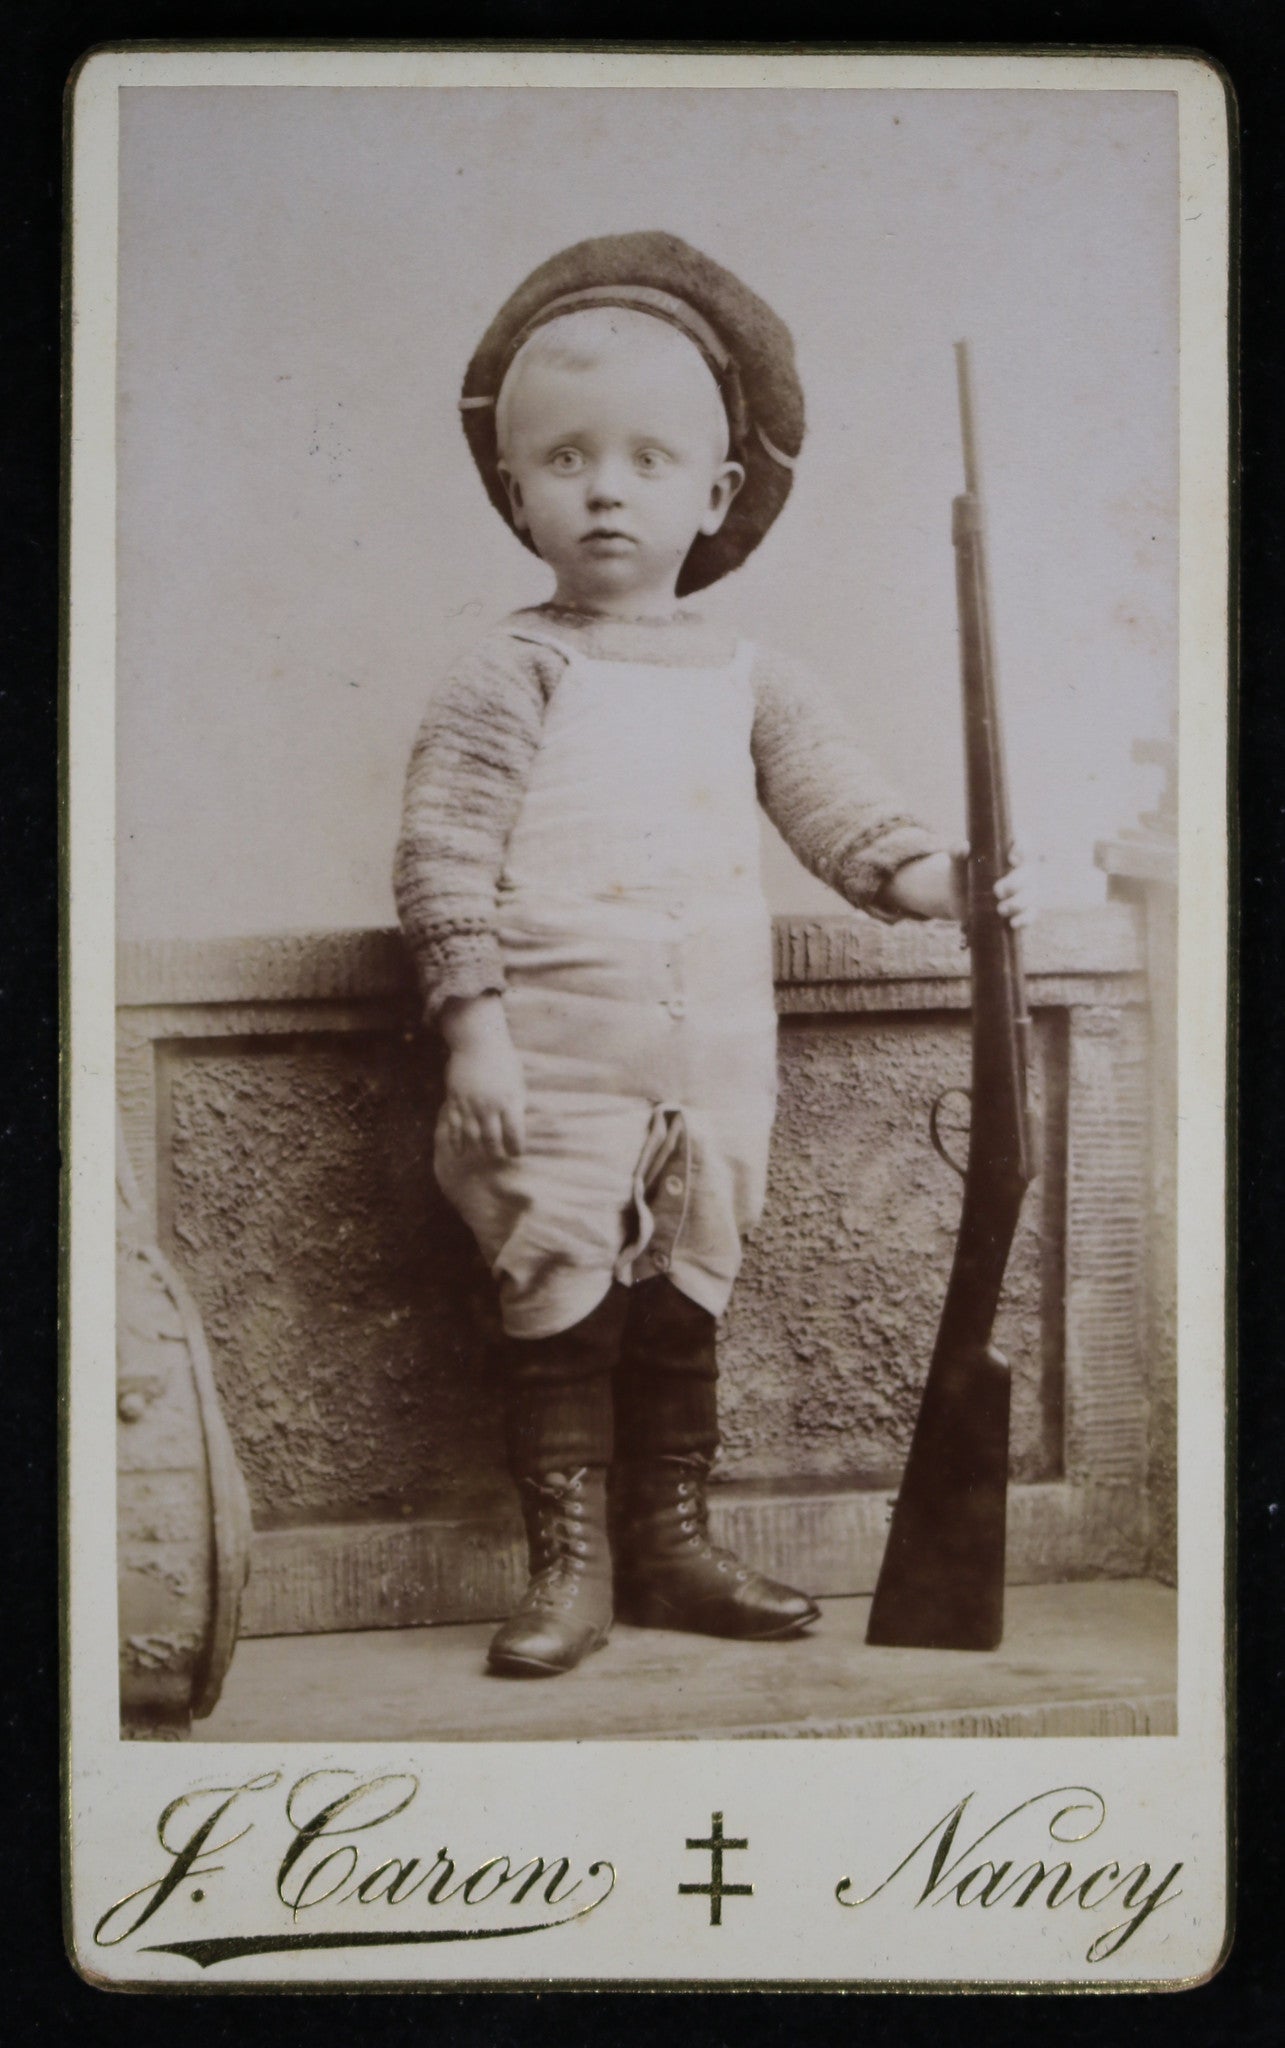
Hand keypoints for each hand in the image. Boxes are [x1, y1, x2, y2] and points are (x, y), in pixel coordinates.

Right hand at [439, 995, 525, 1160]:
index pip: (515, 1134)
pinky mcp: (454, 1100)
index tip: (517, 1154)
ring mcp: (470, 1104)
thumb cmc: (503, 1062)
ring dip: (478, 1150)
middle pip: (492, 1140)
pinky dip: (456, 1142)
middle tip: (499, 1157)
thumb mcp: (518, 1083)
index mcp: (509, 1101)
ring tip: (483, 1154)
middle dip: (497, 1153)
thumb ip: (517, 1105)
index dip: (517, 1149)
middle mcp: (489, 1106)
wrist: (478, 1042)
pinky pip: (453, 1126)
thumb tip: (518, 1128)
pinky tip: (460, 1152)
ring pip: (472, 1137)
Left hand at [944, 842, 1036, 928]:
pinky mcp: (1022, 911)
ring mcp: (1023, 891)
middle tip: (997, 891)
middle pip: (1028, 872)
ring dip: (1018, 902)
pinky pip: (1030, 914)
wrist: (958, 900)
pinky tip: (1013, 923)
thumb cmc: (962, 876)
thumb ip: (957, 854)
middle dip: (1016, 882)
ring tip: (1000, 909)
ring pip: (1030, 894)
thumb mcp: (957, 866)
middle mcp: (1019, 871)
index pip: (1022, 844)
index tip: (1012, 858)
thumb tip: (963, 846)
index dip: (1023, 848)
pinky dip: (1024, 919)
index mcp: (1007, 854)